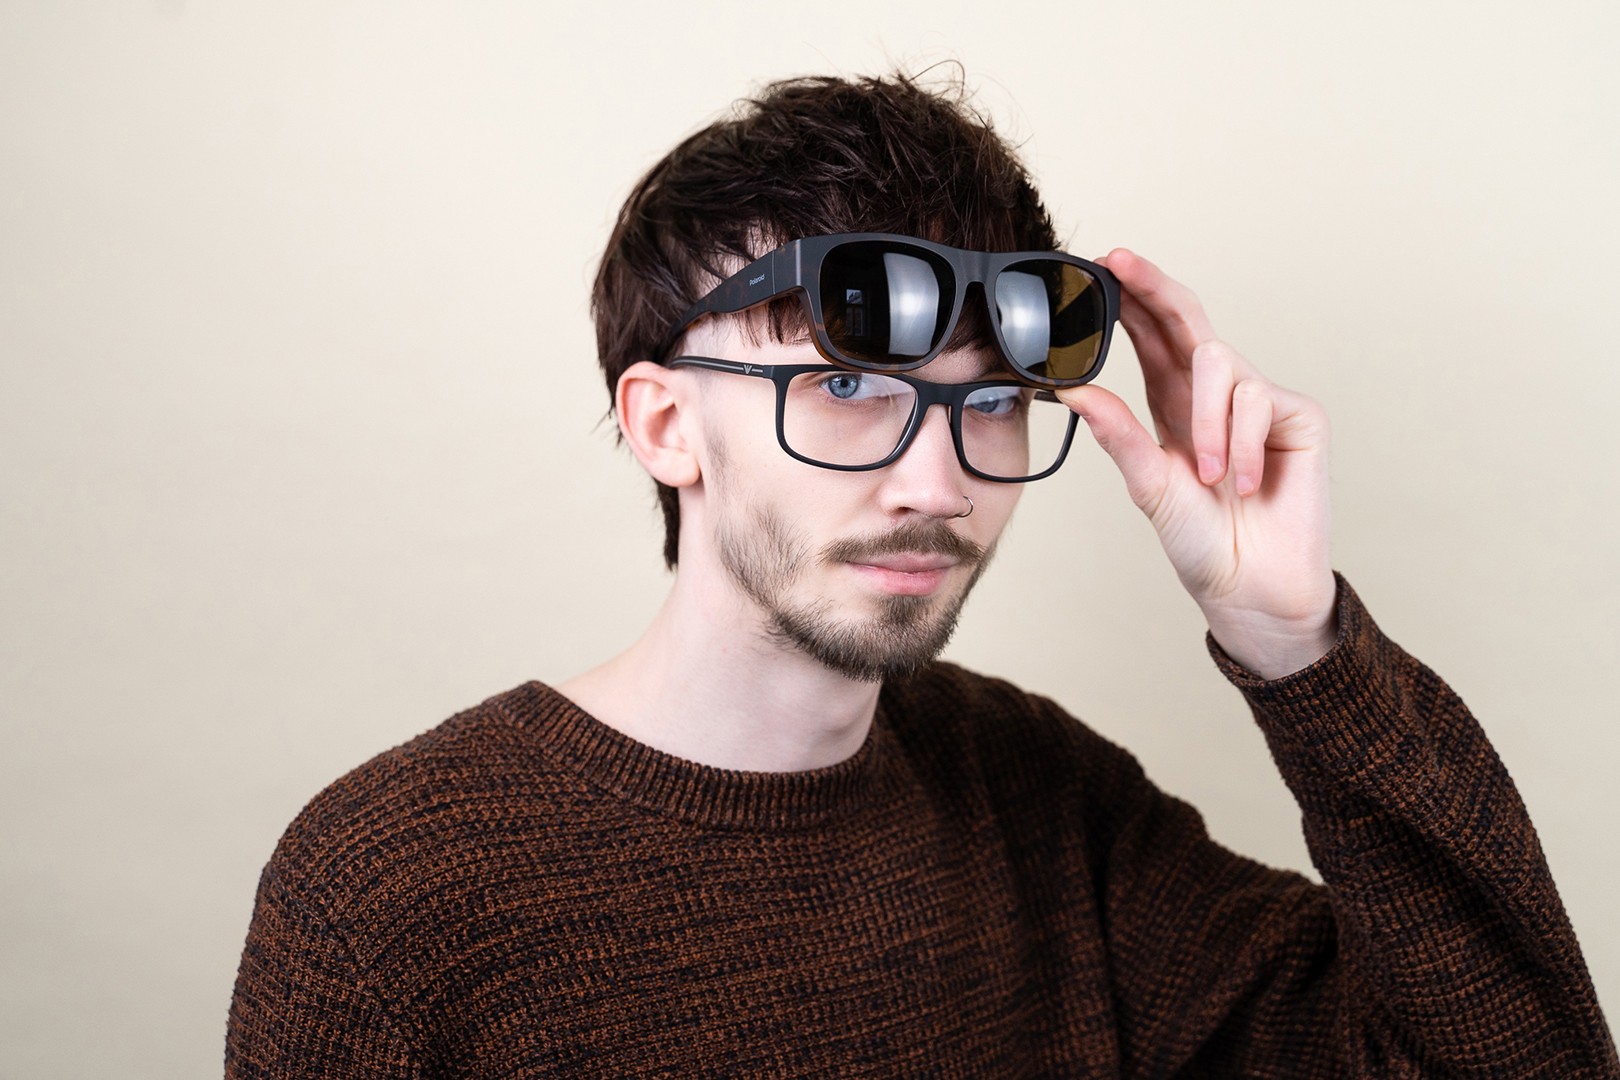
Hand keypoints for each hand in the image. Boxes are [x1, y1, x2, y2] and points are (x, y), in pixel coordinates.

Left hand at [1056, 249, 1337, 678]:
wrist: (1252, 588)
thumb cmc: (1201, 542)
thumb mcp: (1149, 485)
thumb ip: (1119, 434)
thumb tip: (1072, 389)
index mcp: (1173, 403)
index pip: (1150, 336)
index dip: (1130, 298)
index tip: (1099, 264)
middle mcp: (1216, 394)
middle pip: (1187, 319)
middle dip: (1154, 287)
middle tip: (1120, 263)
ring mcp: (1260, 400)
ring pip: (1219, 366)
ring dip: (1206, 426)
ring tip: (1209, 479)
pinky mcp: (1299, 416)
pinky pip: (1257, 401)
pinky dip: (1241, 445)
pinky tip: (1244, 484)